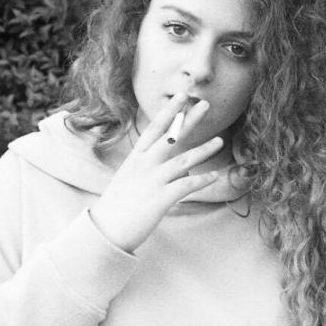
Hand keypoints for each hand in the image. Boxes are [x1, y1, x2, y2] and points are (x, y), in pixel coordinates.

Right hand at [90, 93, 223, 251]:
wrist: (106, 230)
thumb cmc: (119, 206)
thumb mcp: (131, 179)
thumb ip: (154, 169)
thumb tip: (183, 167)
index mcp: (136, 158)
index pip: (155, 128)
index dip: (170, 111)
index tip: (182, 95)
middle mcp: (145, 165)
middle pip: (171, 137)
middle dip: (189, 120)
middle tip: (205, 104)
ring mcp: (153, 181)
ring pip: (183, 160)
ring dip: (204, 150)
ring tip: (220, 141)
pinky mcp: (161, 199)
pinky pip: (187, 185)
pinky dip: (203, 180)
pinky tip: (215, 175)